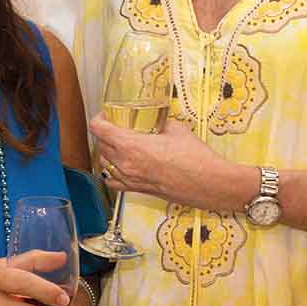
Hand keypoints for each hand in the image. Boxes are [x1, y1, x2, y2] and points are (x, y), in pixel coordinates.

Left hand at [90, 113, 233, 210]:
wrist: (208, 183)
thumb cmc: (194, 156)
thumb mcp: (176, 129)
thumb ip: (160, 123)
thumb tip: (156, 120)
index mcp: (131, 145)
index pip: (99, 129)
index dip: (99, 118)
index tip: (106, 115)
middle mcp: (125, 164)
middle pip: (100, 145)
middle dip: (105, 134)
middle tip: (116, 126)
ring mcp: (129, 179)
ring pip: (104, 164)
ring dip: (107, 152)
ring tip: (118, 145)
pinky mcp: (137, 190)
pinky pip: (113, 182)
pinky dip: (112, 172)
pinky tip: (120, 166)